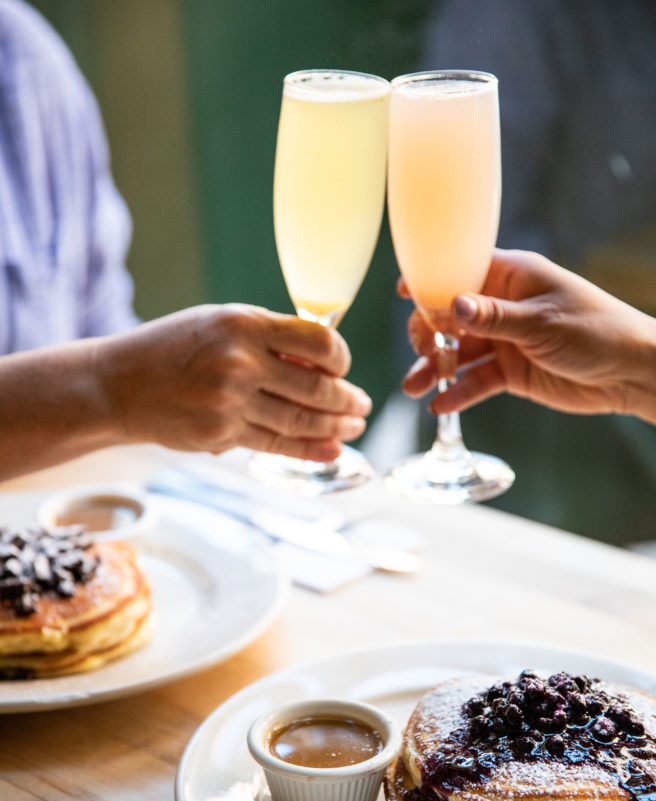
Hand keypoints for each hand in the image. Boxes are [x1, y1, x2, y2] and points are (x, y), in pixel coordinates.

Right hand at [97, 303, 371, 460]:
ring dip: (335, 427)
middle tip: (364, 406)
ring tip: (353, 427)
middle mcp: (240, 362)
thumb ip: (269, 338)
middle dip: (347, 401)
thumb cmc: (175, 348)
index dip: (341, 358)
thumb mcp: (220, 323)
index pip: (318, 342)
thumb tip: (324, 363)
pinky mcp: (221, 434)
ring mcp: (230, 402)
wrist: (119, 384)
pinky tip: (331, 450)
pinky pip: (275, 444)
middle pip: (315, 388)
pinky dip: (309, 450)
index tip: (343, 368)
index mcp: (244, 325)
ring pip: (299, 420)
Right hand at [401, 249, 655, 428]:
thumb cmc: (596, 330)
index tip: (403, 291)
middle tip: (423, 352)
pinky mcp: (511, 373)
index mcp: (512, 277)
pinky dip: (458, 394)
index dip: (431, 280)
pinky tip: (440, 408)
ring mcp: (505, 341)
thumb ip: (493, 317)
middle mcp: (503, 307)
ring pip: (458, 352)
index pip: (461, 270)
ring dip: (435, 369)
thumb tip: (451, 305)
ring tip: (413, 388)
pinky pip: (476, 381)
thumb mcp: (541, 322)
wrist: (630, 373)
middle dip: (429, 334)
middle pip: (450, 316)